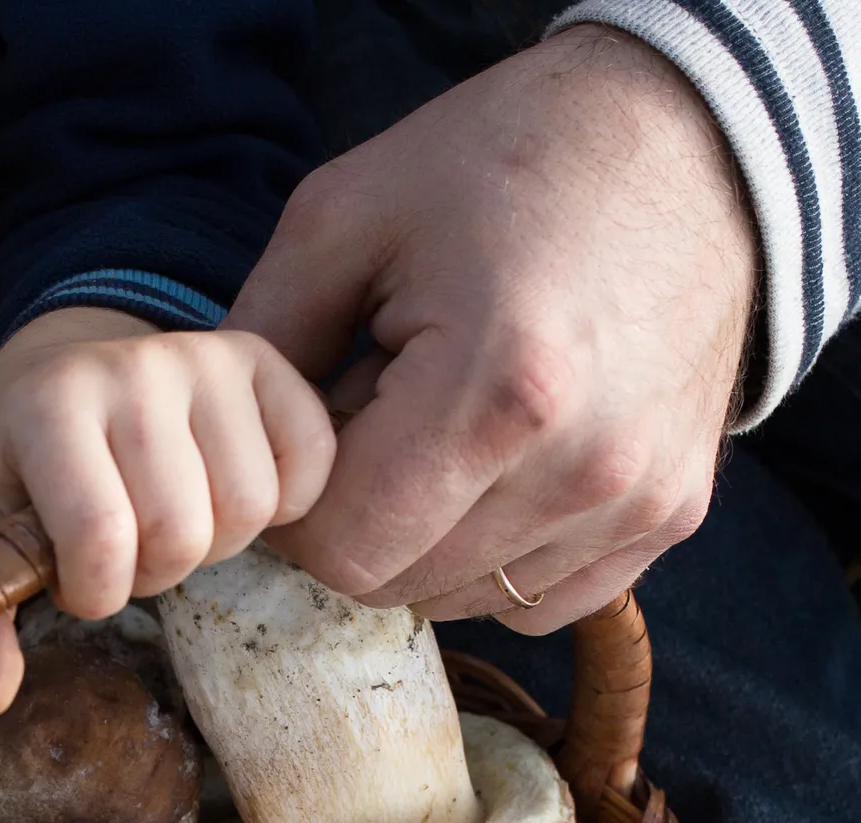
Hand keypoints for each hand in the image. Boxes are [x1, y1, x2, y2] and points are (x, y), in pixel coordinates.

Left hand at [0, 308, 334, 711]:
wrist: (62, 364)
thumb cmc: (22, 460)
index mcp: (49, 406)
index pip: (101, 537)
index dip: (95, 593)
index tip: (76, 580)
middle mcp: (132, 368)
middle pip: (183, 533)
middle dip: (153, 574)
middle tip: (125, 553)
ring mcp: (205, 357)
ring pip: (251, 507)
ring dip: (215, 544)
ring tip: (170, 522)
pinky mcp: (263, 360)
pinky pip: (310, 462)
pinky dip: (282, 505)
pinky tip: (226, 496)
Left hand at [226, 25, 757, 631]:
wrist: (694, 138)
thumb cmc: (509, 160)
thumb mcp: (348, 213)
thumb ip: (260, 342)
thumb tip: (213, 449)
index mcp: (497, 393)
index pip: (341, 551)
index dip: (298, 512)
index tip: (310, 442)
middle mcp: (581, 469)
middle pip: (396, 585)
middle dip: (358, 520)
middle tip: (379, 418)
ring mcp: (636, 501)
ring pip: (460, 598)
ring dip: (424, 538)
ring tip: (446, 425)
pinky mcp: (668, 516)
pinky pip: (537, 598)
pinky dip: (495, 554)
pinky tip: (501, 465)